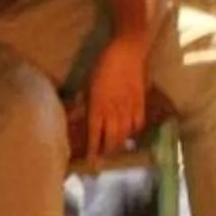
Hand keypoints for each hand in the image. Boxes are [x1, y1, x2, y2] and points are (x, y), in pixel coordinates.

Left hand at [83, 35, 149, 153]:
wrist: (126, 53)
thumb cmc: (101, 66)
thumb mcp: (86, 85)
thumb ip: (83, 104)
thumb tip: (74, 118)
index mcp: (97, 107)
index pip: (94, 135)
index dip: (93, 150)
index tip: (91, 161)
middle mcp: (114, 112)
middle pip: (111, 139)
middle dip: (106, 151)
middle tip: (102, 158)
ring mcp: (129, 109)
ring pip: (125, 134)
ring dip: (119, 144)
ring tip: (115, 149)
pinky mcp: (141, 104)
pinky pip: (138, 125)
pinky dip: (133, 132)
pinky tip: (129, 133)